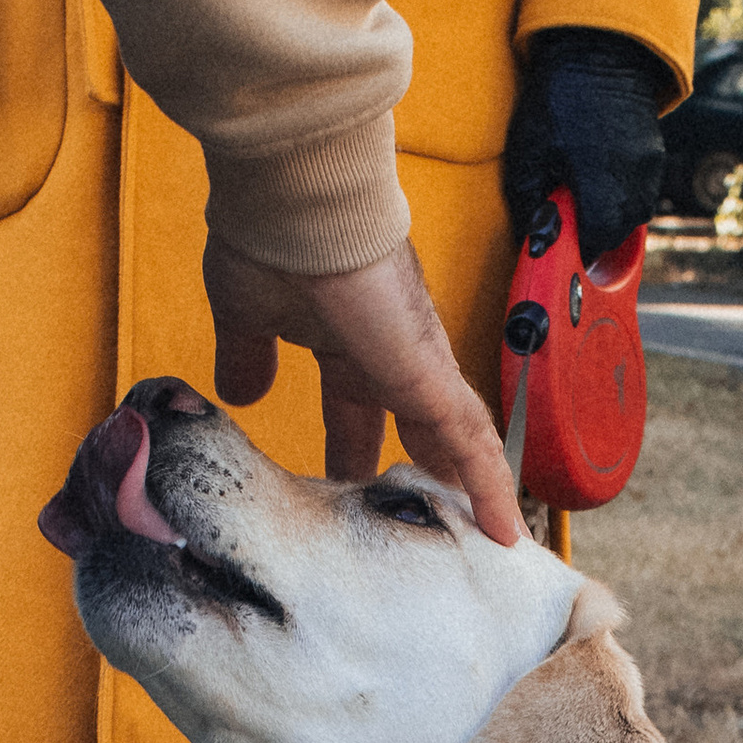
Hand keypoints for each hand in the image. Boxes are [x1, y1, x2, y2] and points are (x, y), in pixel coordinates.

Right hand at [202, 235, 521, 542]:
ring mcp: (418, 363)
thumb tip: (240, 391)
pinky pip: (474, 444)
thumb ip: (248, 355)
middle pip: (420, 427)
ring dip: (467, 490)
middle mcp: (391, 351)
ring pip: (456, 440)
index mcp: (346, 338)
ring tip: (482, 541)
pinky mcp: (434, 376)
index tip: (350, 480)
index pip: (361, 404)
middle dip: (423, 473)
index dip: (359, 444)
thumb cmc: (267, 240)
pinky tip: (502, 534)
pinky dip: (491, 489)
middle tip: (428, 520)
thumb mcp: (247, 315)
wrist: (294, 201)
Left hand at [501, 30, 669, 263]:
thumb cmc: (557, 100)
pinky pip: (642, 190)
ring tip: (584, 194)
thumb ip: (528, 202)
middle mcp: (634, 182)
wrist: (598, 51)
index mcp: (602, 185)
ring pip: (634, 214)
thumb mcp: (527, 152)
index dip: (577, 248)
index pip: (597, 240)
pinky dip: (623, 192)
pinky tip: (601, 174)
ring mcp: (649, 168)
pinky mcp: (656, 155)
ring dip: (610, 215)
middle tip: (568, 220)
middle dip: (593, 234)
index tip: (562, 243)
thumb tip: (534, 239)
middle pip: (618, 232)